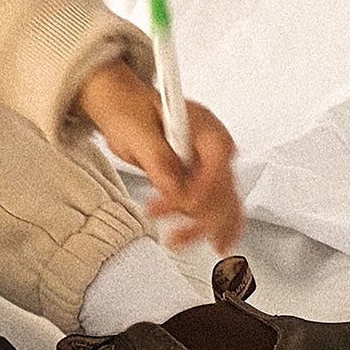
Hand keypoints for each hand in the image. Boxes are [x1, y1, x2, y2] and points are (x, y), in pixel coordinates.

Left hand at [76, 57, 243, 252]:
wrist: (124, 107)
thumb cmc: (131, 110)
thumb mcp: (138, 130)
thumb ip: (157, 158)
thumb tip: (172, 186)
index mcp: (206, 127)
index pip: (217, 163)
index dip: (201, 190)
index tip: (181, 205)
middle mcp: (214, 146)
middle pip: (223, 189)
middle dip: (200, 216)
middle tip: (172, 234)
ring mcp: (210, 164)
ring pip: (224, 202)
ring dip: (208, 227)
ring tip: (185, 243)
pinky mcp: (202, 178)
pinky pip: (220, 204)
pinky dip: (219, 224)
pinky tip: (220, 242)